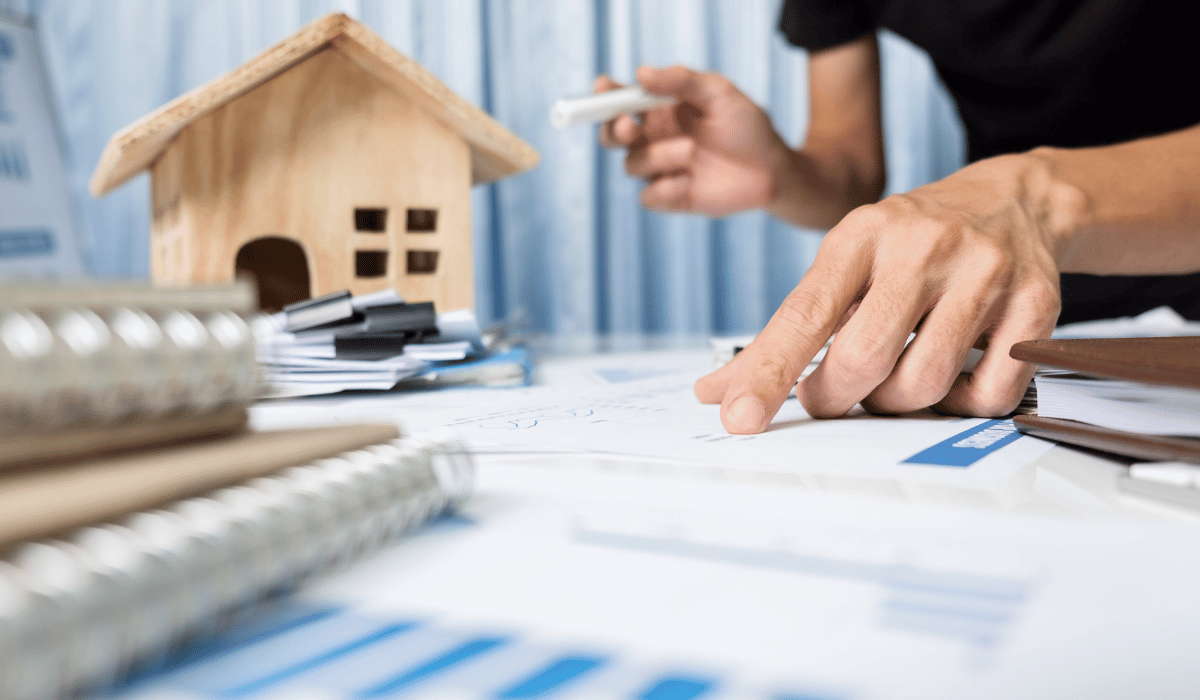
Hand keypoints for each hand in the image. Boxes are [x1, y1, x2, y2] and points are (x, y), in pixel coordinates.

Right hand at [597, 66, 790, 216]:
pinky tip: (690, 181)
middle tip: (630, 125)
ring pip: (632, 165)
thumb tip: (641, 74)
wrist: (770, 169)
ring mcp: (660, 170)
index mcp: (658, 111)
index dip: (605, 95)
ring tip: (692, 151)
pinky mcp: (670, 197)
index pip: (620, 101)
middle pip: (611, 136)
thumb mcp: (719, 92)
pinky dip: (665, 188)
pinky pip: (648, 196)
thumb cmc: (745, 126)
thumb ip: (681, 80)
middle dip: (612, 130)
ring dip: (659, 156)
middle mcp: (654, 139)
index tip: (603, 89)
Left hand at [694, 154, 1071, 430]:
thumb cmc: (910, 242)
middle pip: (863, 359)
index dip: (767, 373)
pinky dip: (959, 404)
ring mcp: (985, 274)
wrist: (1014, 199)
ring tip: (891, 378)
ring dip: (894, 403)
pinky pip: (987, 394)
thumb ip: (786, 328)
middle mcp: (923, 247)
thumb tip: (717, 391)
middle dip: (834, 396)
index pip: (805, 315)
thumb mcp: (844, 262)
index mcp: (861, 234)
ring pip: (922, 384)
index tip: (738, 417)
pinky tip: (951, 375)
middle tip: (831, 395)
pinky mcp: (1035, 306)